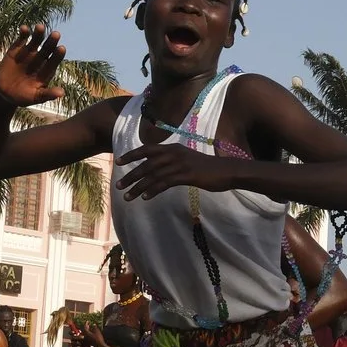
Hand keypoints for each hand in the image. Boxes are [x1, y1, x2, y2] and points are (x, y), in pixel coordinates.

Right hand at [0, 26, 66, 107]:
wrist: (4, 94)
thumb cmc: (23, 97)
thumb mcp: (35, 97)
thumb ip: (47, 94)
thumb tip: (62, 93)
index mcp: (46, 71)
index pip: (54, 62)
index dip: (57, 56)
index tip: (62, 48)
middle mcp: (39, 60)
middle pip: (47, 49)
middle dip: (51, 42)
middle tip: (56, 34)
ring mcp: (28, 54)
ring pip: (35, 42)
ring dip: (38, 34)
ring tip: (40, 27)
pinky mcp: (16, 50)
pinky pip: (21, 40)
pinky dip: (23, 34)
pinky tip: (24, 29)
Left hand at [115, 141, 234, 201]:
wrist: (227, 171)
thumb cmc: (208, 168)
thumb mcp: (188, 160)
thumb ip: (174, 161)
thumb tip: (159, 168)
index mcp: (174, 148)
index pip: (148, 149)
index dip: (132, 155)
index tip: (119, 161)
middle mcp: (175, 153)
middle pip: (147, 164)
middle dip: (131, 175)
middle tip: (119, 186)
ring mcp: (181, 164)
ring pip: (153, 176)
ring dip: (138, 187)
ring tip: (128, 197)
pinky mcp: (187, 175)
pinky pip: (165, 183)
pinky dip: (153, 190)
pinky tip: (145, 198)